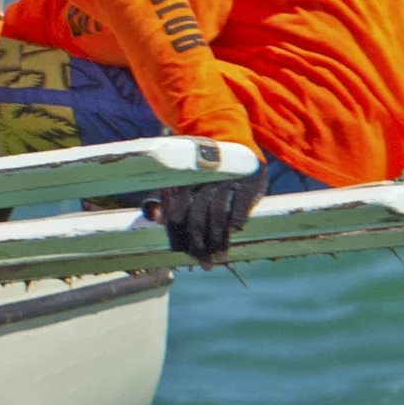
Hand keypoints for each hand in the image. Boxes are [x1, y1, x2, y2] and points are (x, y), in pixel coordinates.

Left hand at [150, 167, 267, 265]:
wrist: (228, 140)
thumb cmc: (197, 171)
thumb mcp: (177, 180)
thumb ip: (162, 200)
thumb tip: (156, 217)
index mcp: (179, 183)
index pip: (176, 216)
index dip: (179, 236)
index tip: (183, 253)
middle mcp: (200, 182)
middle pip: (196, 219)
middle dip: (199, 245)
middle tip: (205, 265)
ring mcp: (224, 181)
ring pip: (217, 216)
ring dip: (218, 240)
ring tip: (219, 258)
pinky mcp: (247, 180)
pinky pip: (239, 205)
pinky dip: (236, 220)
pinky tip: (234, 231)